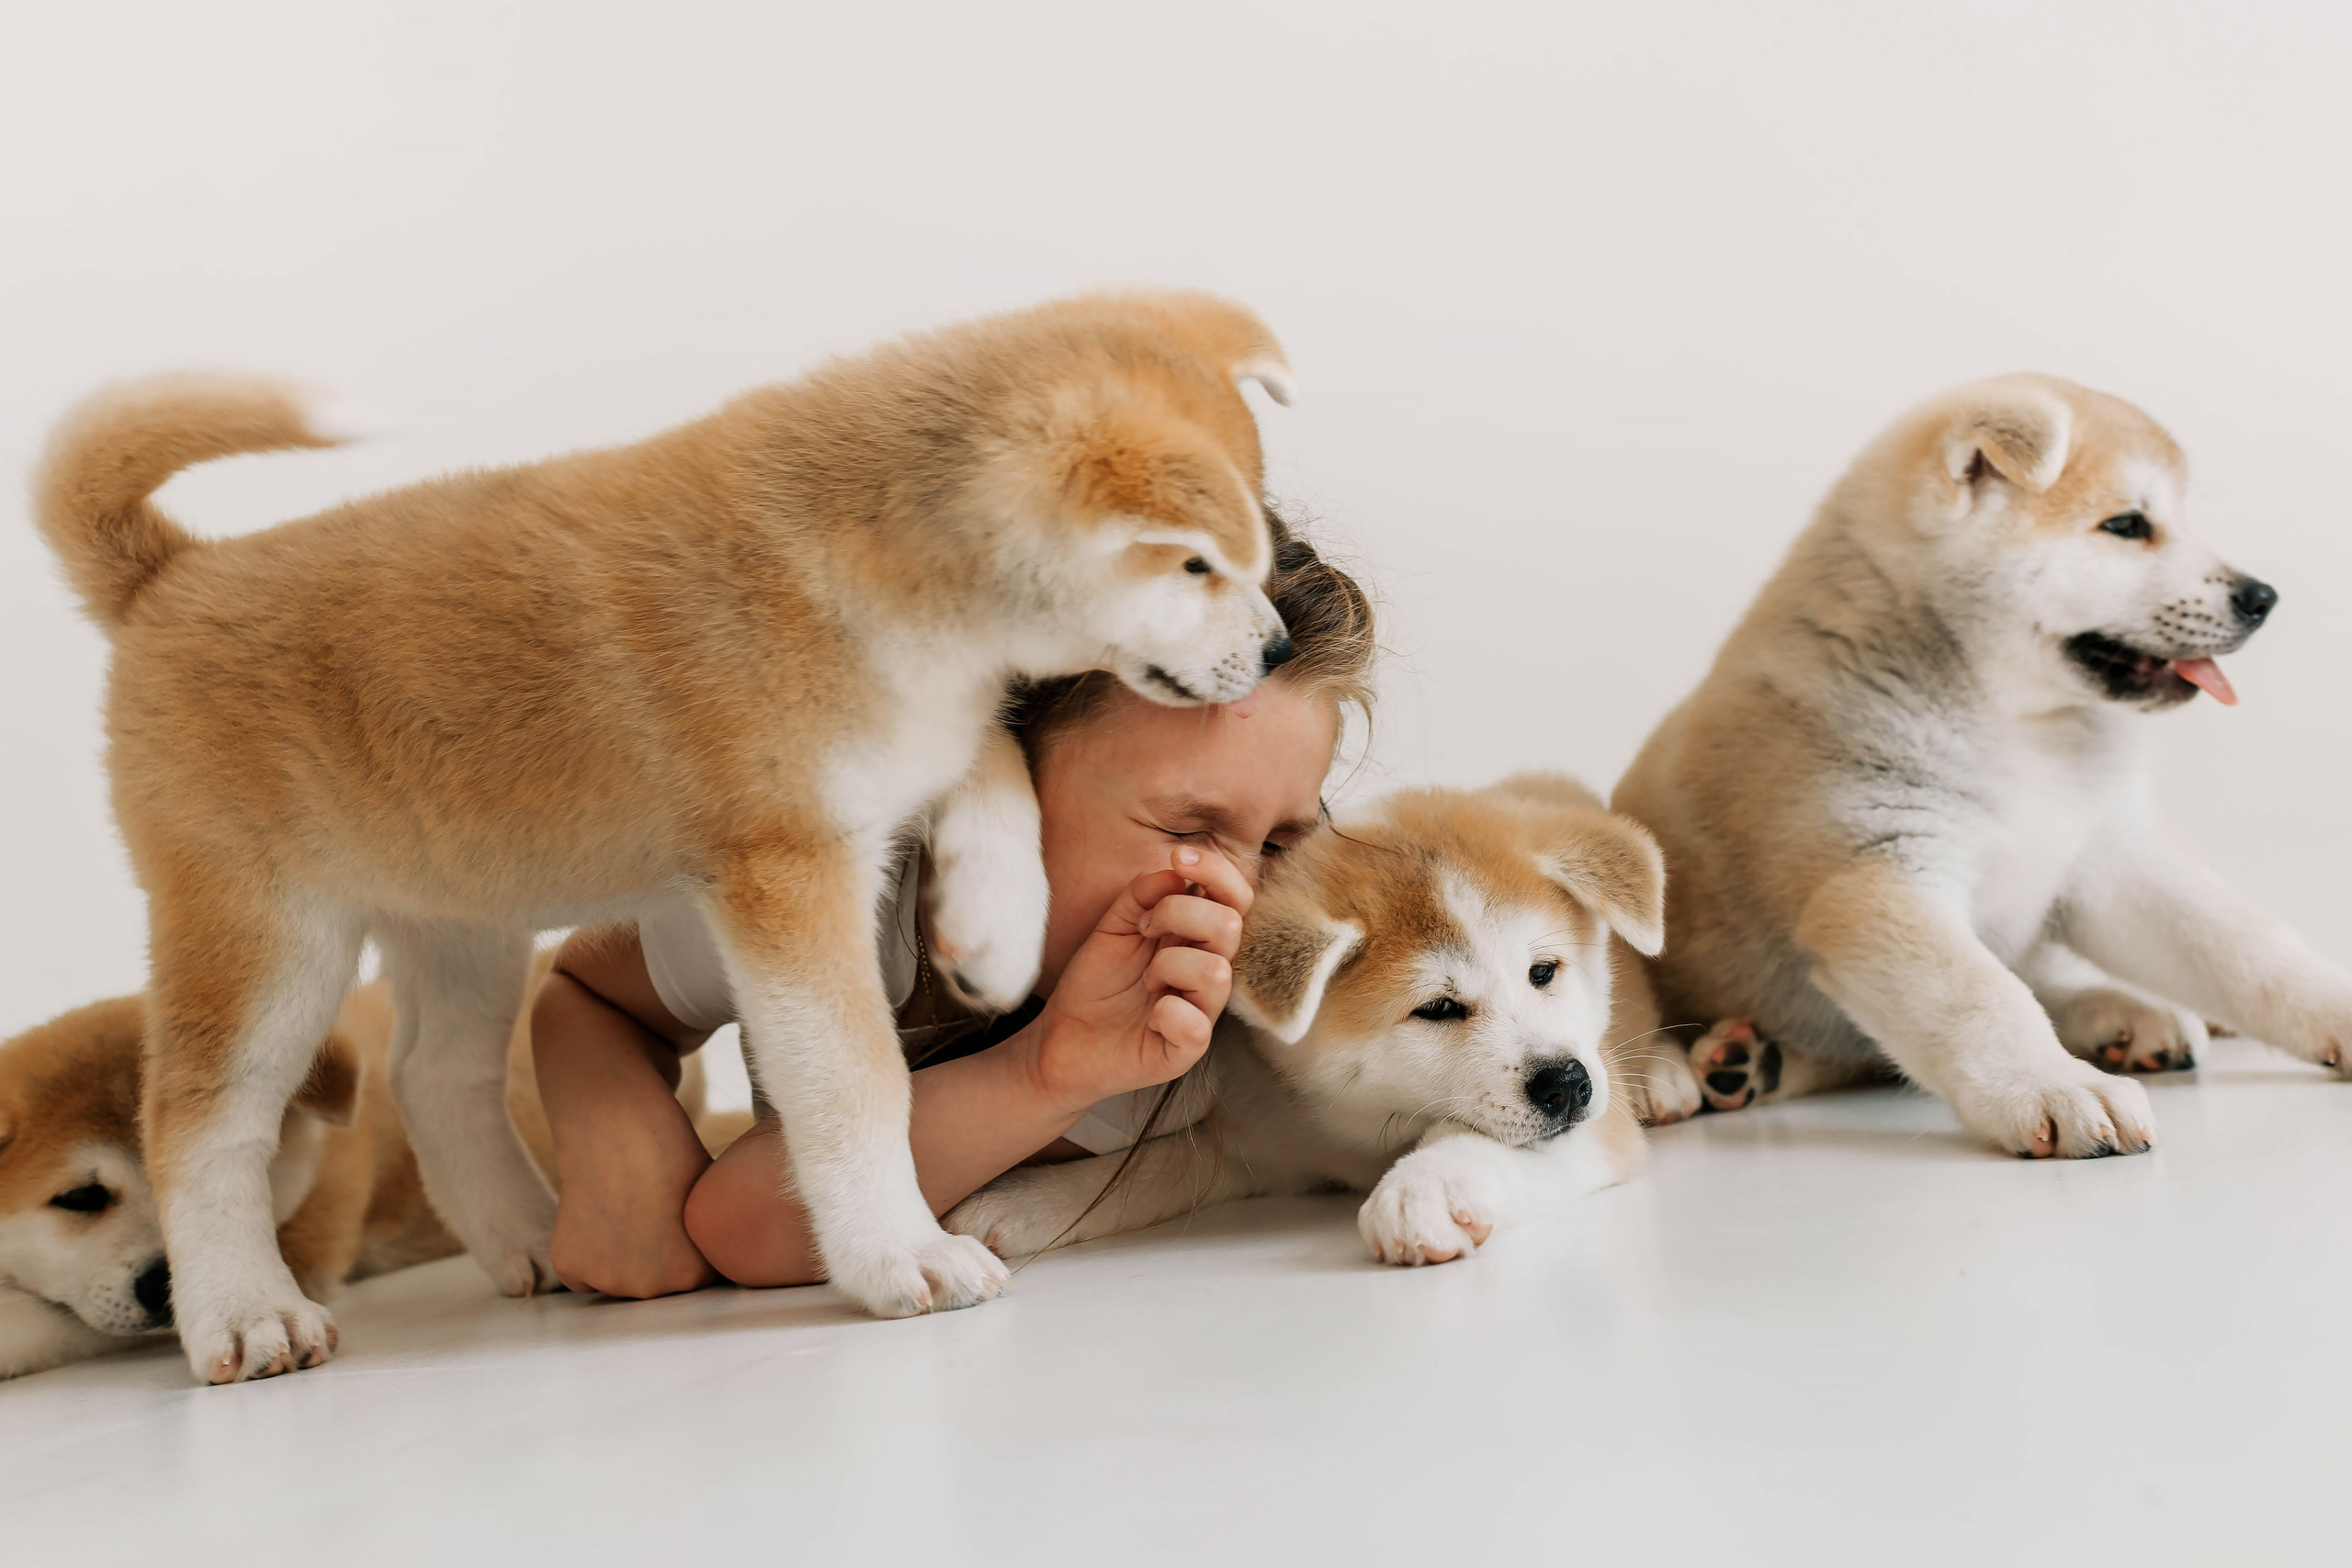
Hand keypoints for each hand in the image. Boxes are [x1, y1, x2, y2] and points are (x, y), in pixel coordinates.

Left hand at [1023, 846, 1250, 1111]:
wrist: (1061, 1038)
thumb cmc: (1096, 982)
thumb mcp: (1114, 926)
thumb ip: (1142, 894)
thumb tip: (1176, 871)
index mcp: (1197, 939)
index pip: (1236, 898)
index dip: (1217, 871)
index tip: (1178, 856)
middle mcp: (1208, 972)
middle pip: (1230, 926)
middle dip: (1179, 914)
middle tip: (1143, 929)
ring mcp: (1202, 1012)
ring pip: (1217, 972)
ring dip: (1169, 965)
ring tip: (1146, 980)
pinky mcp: (1186, 1051)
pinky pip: (1195, 1026)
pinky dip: (1167, 1012)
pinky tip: (1150, 1015)